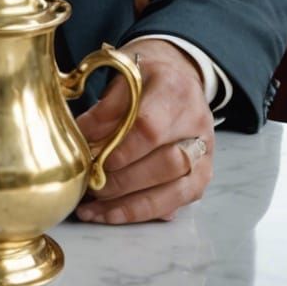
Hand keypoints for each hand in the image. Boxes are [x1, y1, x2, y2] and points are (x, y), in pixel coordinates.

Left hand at [75, 39, 213, 224]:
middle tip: (88, 185)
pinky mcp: (201, 177)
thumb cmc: (146, 75)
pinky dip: (140, 212)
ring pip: (174, 190)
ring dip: (129, 204)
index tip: (93, 158)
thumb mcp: (124, 71)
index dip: (122, 148)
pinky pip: (175, 203)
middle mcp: (198, 127)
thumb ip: (106, 105)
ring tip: (92, 209)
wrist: (180, 75)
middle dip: (123, 180)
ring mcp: (205, 156)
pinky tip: (110, 215)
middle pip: (166, 163)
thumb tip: (81, 135)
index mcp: (175, 93)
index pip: (151, 127)